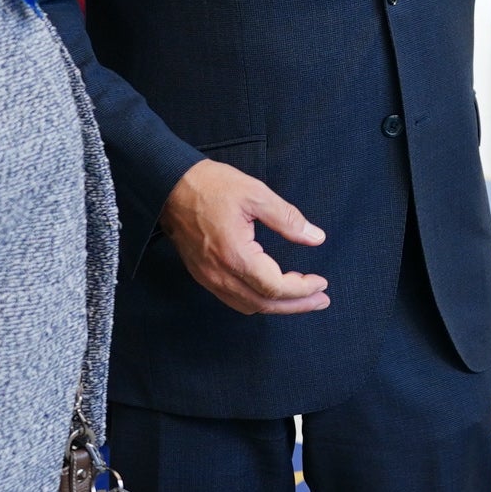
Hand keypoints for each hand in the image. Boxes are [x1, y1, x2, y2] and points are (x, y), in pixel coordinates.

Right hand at [162, 159, 330, 316]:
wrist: (169, 185)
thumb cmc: (211, 186)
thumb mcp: (256, 194)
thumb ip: (287, 219)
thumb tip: (316, 238)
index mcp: (235, 255)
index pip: (275, 287)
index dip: (302, 289)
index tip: (322, 282)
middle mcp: (219, 273)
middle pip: (264, 304)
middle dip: (297, 304)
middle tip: (321, 298)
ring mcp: (208, 277)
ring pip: (248, 306)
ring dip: (277, 306)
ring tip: (302, 297)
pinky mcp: (202, 274)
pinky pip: (233, 299)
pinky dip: (257, 300)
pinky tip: (271, 291)